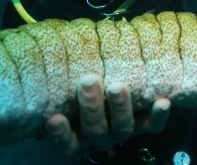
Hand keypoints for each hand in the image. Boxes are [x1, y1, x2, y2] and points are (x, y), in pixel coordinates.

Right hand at [45, 74, 170, 153]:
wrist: (116, 77)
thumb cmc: (79, 78)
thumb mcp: (65, 79)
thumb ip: (55, 77)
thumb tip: (33, 56)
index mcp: (78, 129)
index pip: (66, 141)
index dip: (61, 133)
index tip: (54, 118)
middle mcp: (100, 132)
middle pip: (96, 131)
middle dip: (92, 107)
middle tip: (88, 81)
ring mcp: (123, 128)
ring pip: (123, 128)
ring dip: (120, 108)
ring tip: (118, 87)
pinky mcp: (145, 121)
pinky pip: (153, 125)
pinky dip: (158, 116)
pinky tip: (163, 102)